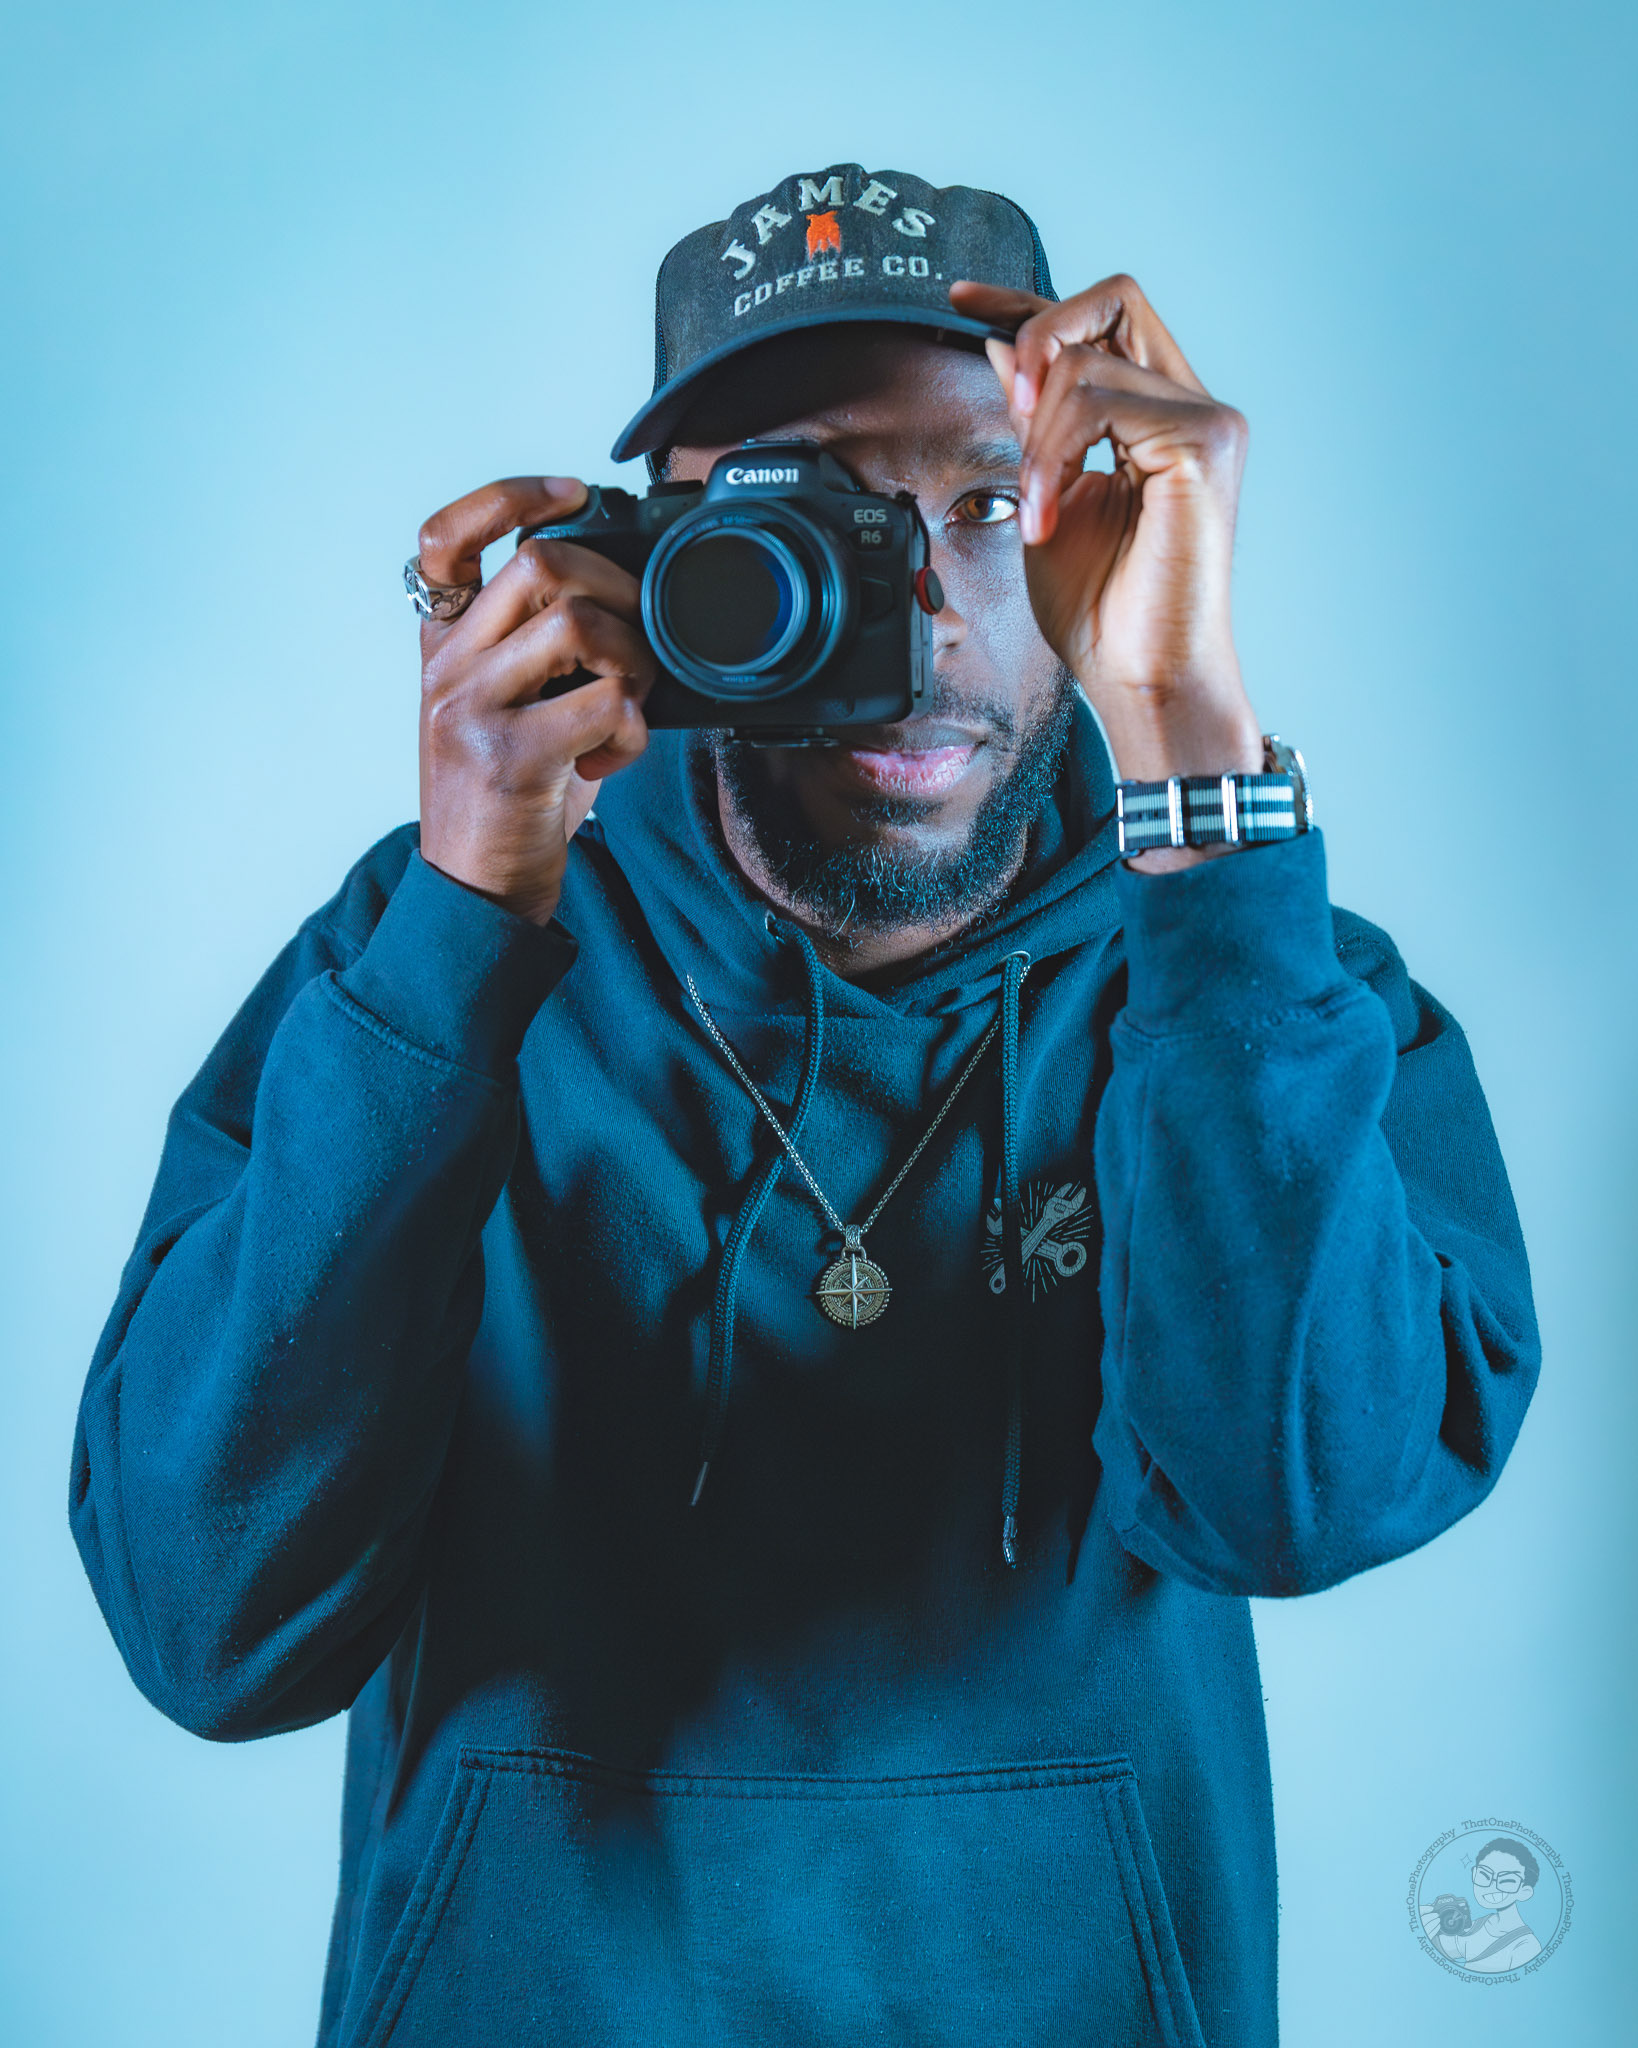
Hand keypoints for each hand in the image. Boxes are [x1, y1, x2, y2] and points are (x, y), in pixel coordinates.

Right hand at [415, 477, 655, 923]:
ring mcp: (473, 711)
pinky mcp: (511, 759)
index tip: (572, 496)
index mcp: (443, 646)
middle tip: (634, 641)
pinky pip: (605, 705)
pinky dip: (632, 729)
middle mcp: (448, 668)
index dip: (510, 496)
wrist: (475, 892)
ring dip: (631, 657)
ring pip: (576, 623)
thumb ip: (541, 650)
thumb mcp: (510, 707)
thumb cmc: (508, 799)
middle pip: (539, 563)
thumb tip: (621, 595)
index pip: (443, 537)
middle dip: (615, 588)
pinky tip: (611, 757)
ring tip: (625, 702)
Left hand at [948, 275, 1263, 802]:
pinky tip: (1048, 515)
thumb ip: (1033, 424)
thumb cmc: (1104, 612)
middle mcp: (1191, 405)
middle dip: (1038, 336)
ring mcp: (1206, 419)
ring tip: (1035, 510)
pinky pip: (1099, 401)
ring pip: (1088, 360)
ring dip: (1036, 436)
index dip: (1026, 303)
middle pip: (1112, 298)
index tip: (959, 302)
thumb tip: (1000, 349)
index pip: (1098, 323)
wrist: (1141, 677)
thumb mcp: (1044, 495)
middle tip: (1011, 411)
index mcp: (1157, 415)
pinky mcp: (1204, 442)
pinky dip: (1054, 455)